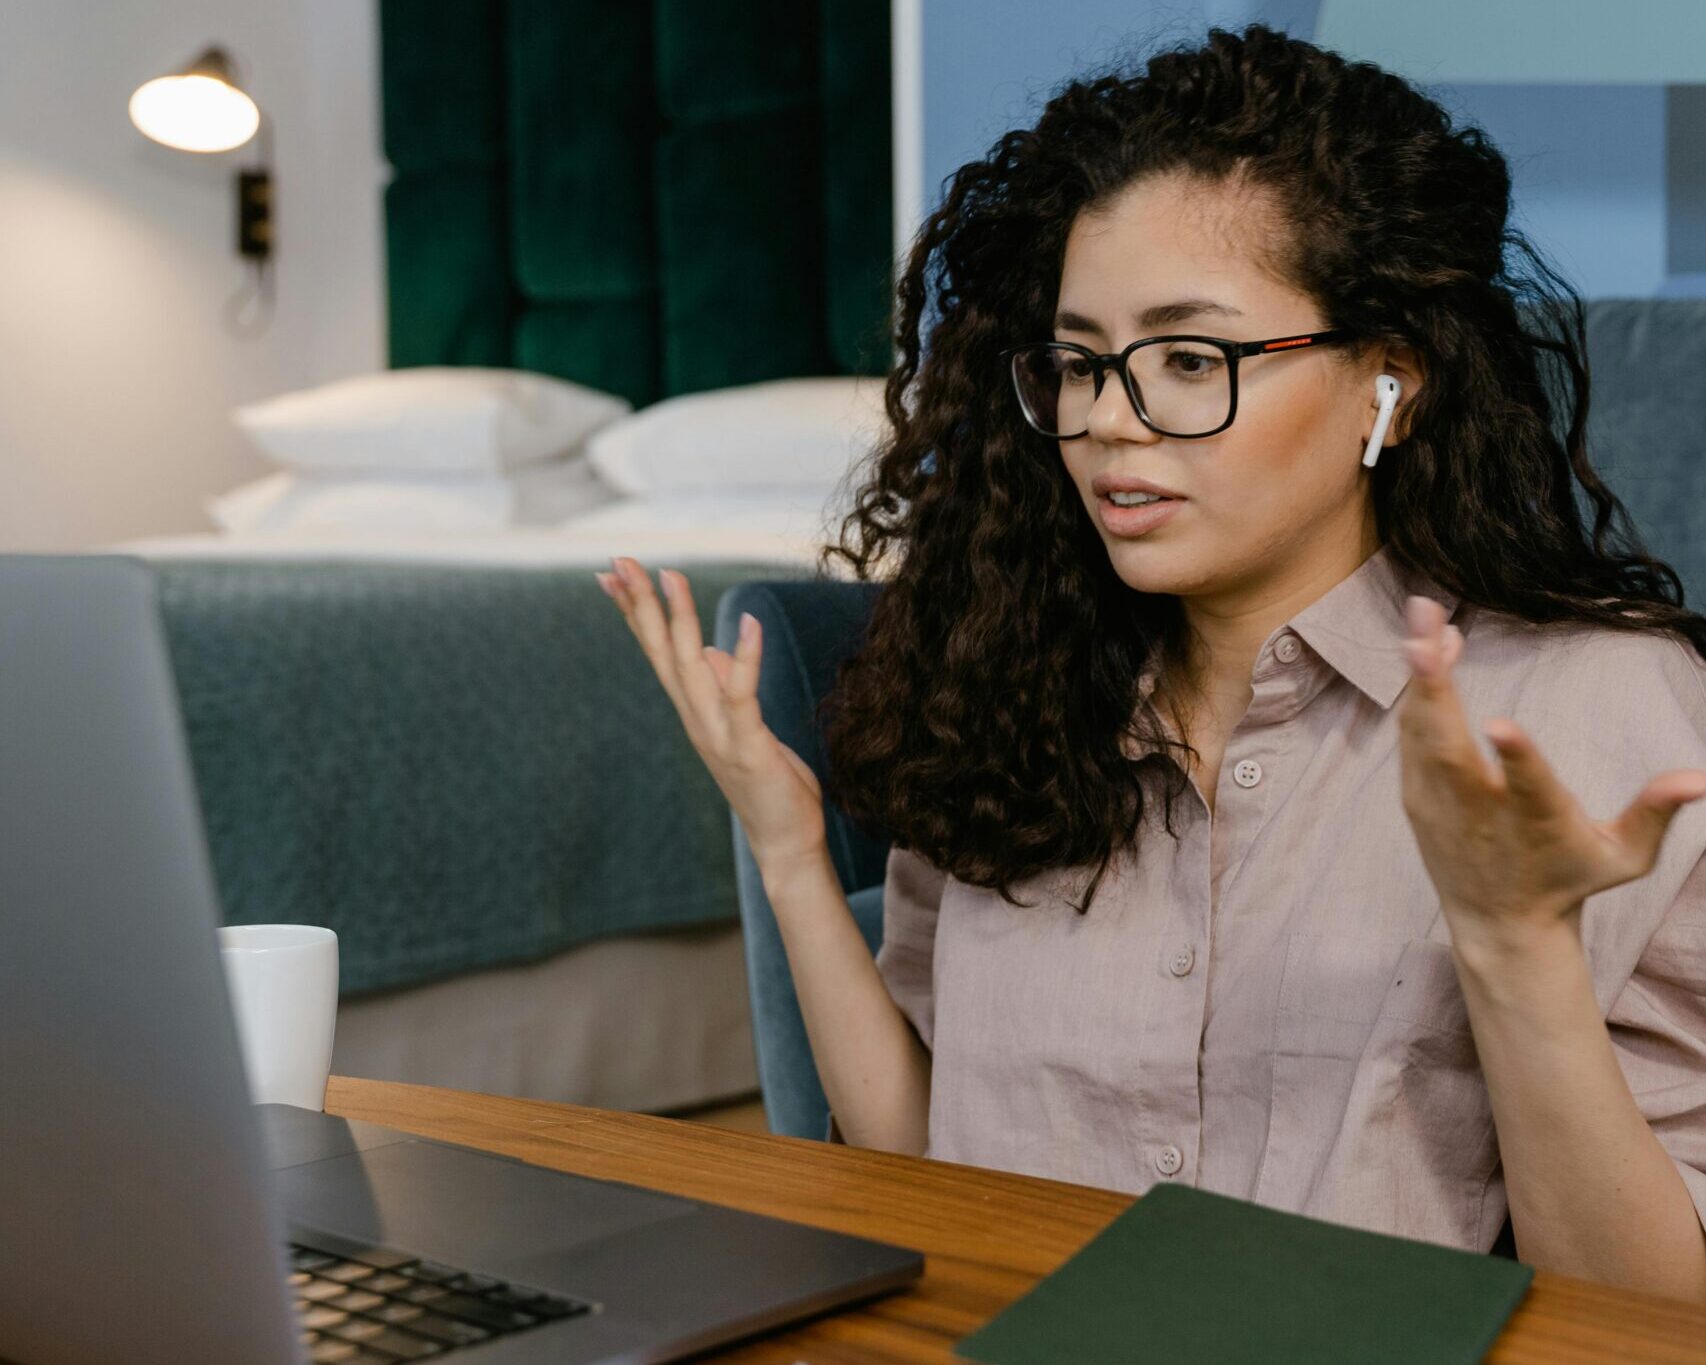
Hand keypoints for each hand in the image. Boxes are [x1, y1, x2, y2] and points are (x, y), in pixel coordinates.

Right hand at [596, 557, 827, 873]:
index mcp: (693, 711)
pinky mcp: (749, 746)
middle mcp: (696, 719)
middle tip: (619, 561)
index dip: (635, 612)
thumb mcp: (743, 727)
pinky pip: (741, 695)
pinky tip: (749, 622)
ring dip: (679, 620)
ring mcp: (718, 733)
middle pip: (661, 652)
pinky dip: (744, 657)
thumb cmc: (767, 784)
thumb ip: (722, 688)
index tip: (612, 574)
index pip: (657, 652)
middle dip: (641, 604)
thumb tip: (710, 650)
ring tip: (671, 574)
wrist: (784, 841)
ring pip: (689, 667)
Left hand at [1397, 595, 1705, 947]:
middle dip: (1434, 687)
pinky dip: (1420, 691)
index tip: (1500, 725)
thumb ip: (1653, 815)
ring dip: (1421, 672)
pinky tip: (1430, 646)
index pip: (1528, 789)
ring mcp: (1438, 803)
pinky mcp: (1417, 795)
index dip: (1517, 758)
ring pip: (1422, 731)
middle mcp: (1477, 811)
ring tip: (1427, 613)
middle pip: (1449, 748)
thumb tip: (1700, 778)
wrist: (1499, 922)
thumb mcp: (1622, 858)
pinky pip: (1414, 735)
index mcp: (1534, 822)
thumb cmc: (1568, 880)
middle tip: (1426, 630)